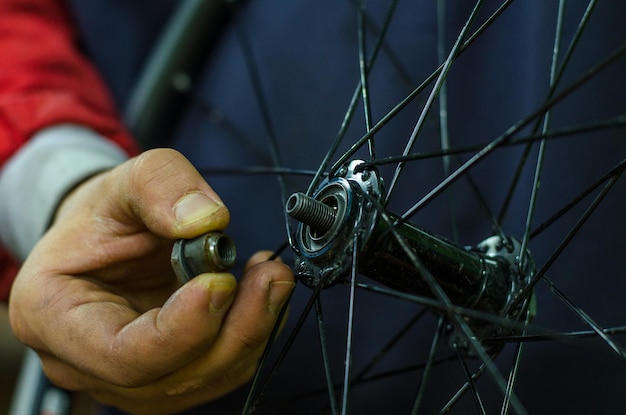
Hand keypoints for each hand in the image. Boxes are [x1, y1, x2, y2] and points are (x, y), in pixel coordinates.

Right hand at [9, 148, 294, 413]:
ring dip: (252, 331)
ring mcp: (133, 377)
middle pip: (171, 377)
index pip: (120, 355)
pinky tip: (260, 294)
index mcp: (54, 318)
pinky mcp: (171, 371)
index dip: (181, 328)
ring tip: (270, 276)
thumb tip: (206, 220)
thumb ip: (159, 186)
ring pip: (205, 379)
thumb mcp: (124, 182)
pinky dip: (252, 334)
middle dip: (234, 329)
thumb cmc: (103, 216)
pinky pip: (221, 369)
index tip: (220, 282)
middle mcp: (89, 363)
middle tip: (268, 275)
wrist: (107, 237)